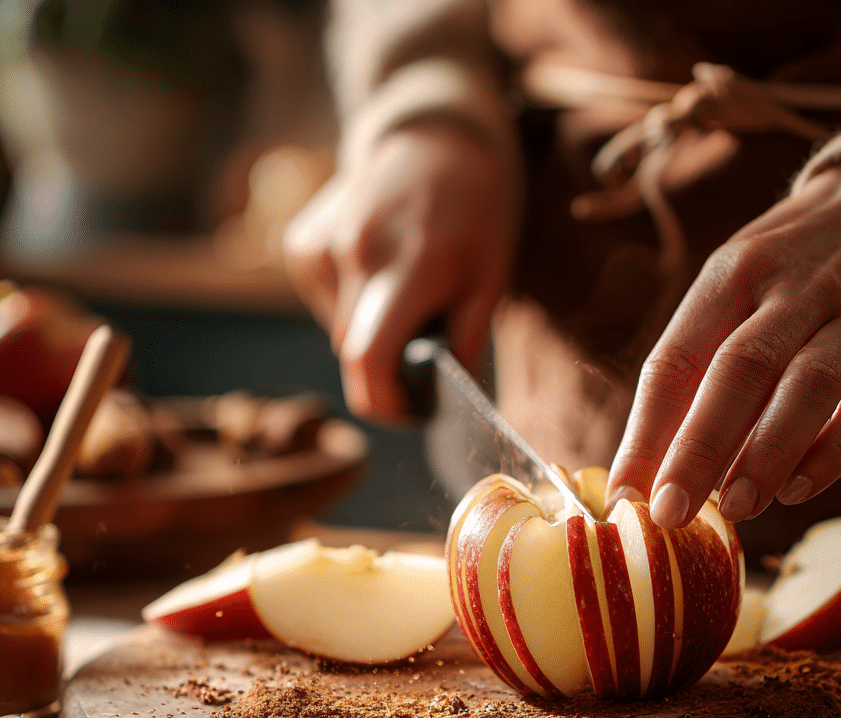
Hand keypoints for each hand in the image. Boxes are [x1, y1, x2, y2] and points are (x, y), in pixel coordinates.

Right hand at [283, 122, 516, 419]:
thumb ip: (465, 341)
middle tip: (425, 358)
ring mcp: (320, 245)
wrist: (435, 134)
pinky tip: (379, 273)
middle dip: (387, 371)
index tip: (411, 413)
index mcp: (409, 265)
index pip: (370, 360)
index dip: (385, 404)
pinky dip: (350, 307)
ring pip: (338, 330)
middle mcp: (353, 254)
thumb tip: (444, 398)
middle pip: (354, 352)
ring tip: (407, 294)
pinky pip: (324, 303)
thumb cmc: (478, 209)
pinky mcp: (301, 242)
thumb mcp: (492, 278)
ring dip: (369, 333)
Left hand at [605, 160, 840, 527]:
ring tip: (735, 508)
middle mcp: (789, 292)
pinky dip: (833, 454)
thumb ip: (693, 368)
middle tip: (670, 512)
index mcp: (729, 278)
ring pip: (807, 388)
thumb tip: (644, 466)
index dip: (645, 433)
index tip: (623, 494)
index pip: (675, 360)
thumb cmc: (783, 272)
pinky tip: (796, 490)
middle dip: (698, 450)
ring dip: (767, 454)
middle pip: (738, 372)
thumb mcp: (729, 291)